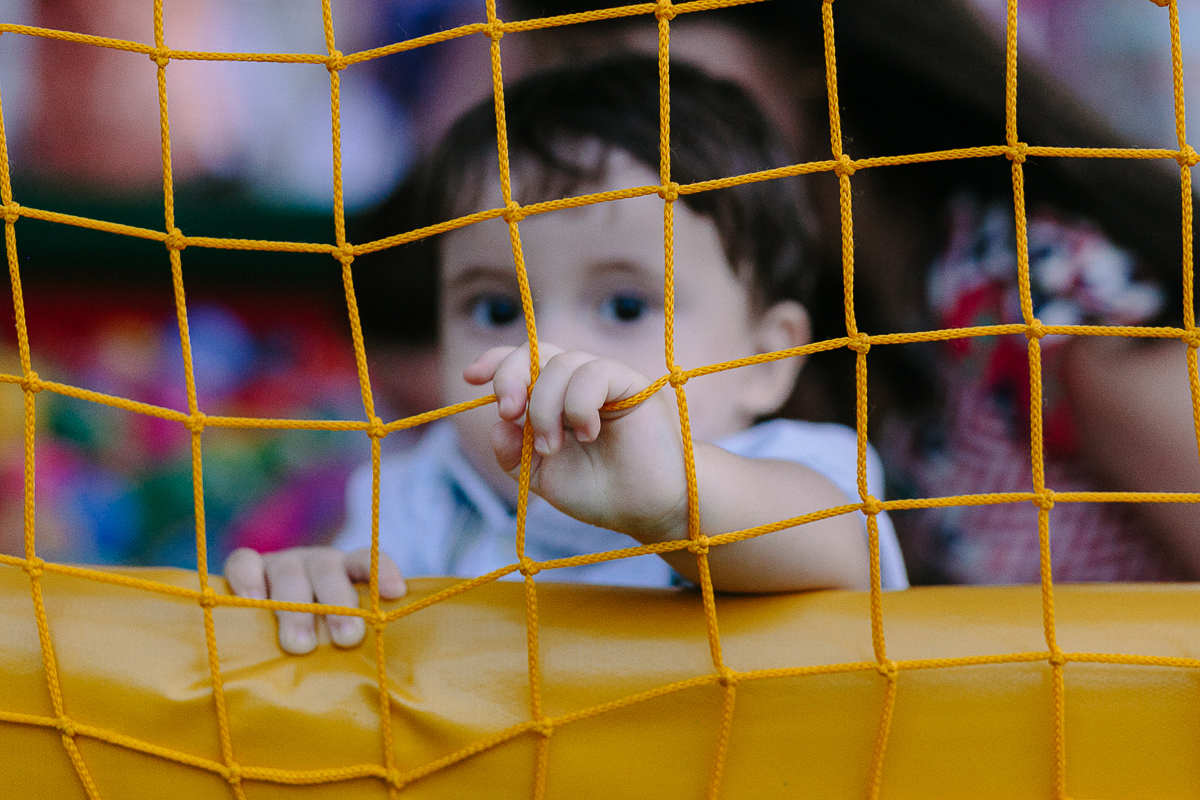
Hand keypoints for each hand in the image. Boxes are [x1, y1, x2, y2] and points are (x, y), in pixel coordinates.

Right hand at [223, 546, 405, 654]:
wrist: (266, 615)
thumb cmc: (318, 633)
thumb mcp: (339, 633)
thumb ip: (355, 642)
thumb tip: (377, 683)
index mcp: (347, 571)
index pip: (369, 560)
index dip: (383, 572)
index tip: (395, 593)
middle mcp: (318, 563)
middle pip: (330, 571)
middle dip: (340, 605)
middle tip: (348, 639)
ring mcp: (283, 562)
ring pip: (289, 572)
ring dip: (296, 608)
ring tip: (299, 645)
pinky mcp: (248, 566)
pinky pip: (244, 563)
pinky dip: (248, 579)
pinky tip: (251, 601)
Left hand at [464, 342, 687, 540]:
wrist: (646, 509)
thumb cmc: (600, 491)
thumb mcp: (542, 477)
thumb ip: (514, 453)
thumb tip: (498, 424)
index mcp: (554, 397)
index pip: (523, 362)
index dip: (495, 361)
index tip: (471, 378)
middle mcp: (577, 382)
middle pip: (536, 352)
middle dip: (511, 377)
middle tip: (509, 413)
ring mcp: (604, 380)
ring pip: (562, 363)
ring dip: (546, 407)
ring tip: (554, 446)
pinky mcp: (631, 383)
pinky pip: (594, 373)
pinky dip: (579, 405)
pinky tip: (587, 434)